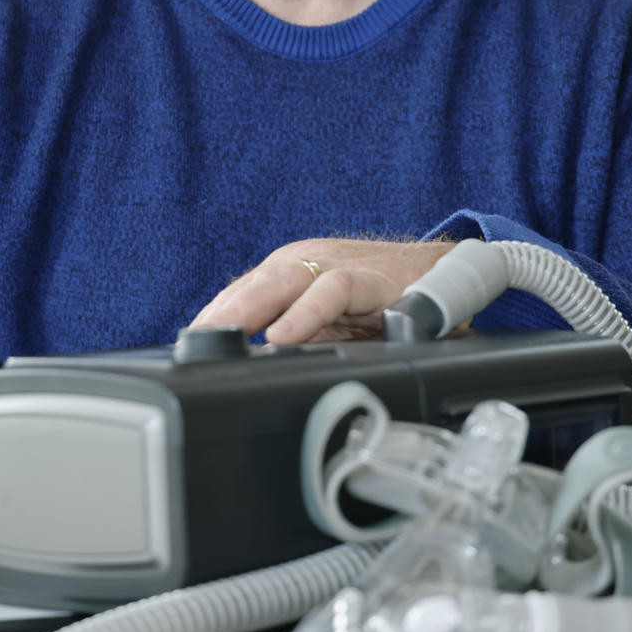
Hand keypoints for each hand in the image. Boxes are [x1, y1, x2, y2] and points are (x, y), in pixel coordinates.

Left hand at [190, 237, 455, 343]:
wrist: (445, 272)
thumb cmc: (385, 298)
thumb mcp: (332, 324)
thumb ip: (297, 338)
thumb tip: (257, 367)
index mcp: (291, 274)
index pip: (241, 295)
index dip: (214, 320)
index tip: (186, 350)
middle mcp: (306, 263)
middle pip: (252, 286)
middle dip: (219, 314)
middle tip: (191, 343)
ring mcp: (334, 266)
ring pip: (282, 280)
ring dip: (249, 309)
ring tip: (223, 335)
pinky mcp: (367, 277)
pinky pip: (332, 291)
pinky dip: (306, 313)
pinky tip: (283, 336)